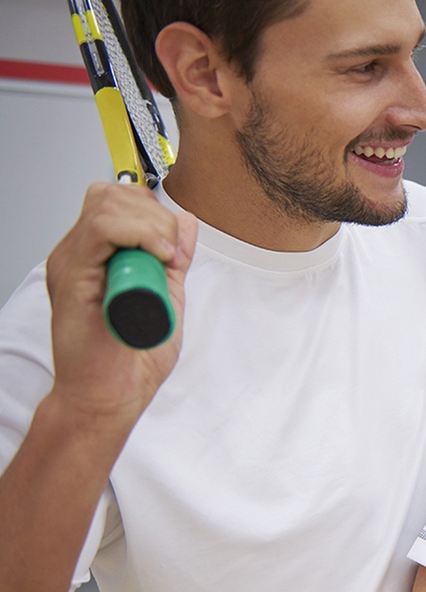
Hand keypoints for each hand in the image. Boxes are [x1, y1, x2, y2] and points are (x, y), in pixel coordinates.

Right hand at [46, 182, 195, 425]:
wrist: (109, 397)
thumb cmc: (131, 359)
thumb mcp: (167, 296)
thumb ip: (174, 259)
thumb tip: (186, 222)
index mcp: (98, 257)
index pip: (119, 201)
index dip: (156, 213)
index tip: (177, 250)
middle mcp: (80, 254)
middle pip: (113, 194)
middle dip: (156, 215)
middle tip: (171, 254)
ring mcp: (72, 263)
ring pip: (108, 203)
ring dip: (151, 225)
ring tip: (165, 260)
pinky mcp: (73, 276)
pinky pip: (102, 228)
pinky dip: (140, 233)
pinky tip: (158, 258)